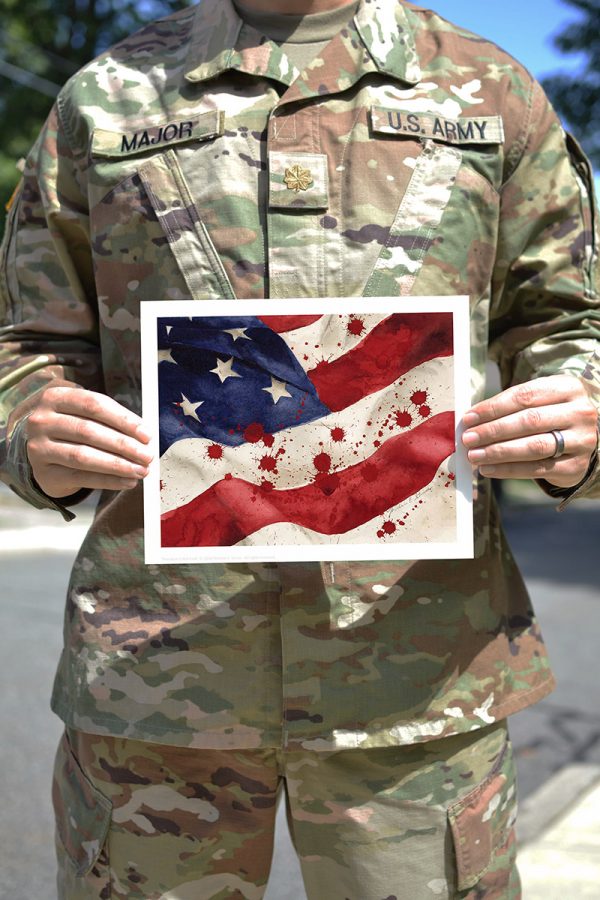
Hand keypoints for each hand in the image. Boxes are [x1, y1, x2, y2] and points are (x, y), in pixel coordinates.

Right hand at [25, 384, 152, 497]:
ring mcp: (39, 448)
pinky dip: (108, 481)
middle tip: (146, 455)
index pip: (94, 404)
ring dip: (117, 465)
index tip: (145, 434)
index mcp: (55, 397)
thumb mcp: (83, 415)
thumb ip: (110, 420)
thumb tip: (143, 436)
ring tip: (140, 470)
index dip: (123, 420)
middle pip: (89, 431)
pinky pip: (81, 478)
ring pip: (83, 456)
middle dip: (123, 445)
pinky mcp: (45, 472)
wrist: (43, 454)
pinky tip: (127, 481)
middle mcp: (42, 421)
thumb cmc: (71, 430)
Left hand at [462, 375, 597, 488]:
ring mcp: (582, 440)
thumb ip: (509, 406)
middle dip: (493, 431)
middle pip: (529, 421)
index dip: (493, 407)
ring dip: (498, 452)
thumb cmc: (550, 415)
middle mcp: (580, 412)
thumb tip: (472, 421)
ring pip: (534, 446)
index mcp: (568, 387)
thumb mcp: (539, 400)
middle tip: (469, 439)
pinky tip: (489, 469)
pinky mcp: (576, 465)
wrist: (580, 439)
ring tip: (474, 455)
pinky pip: (537, 469)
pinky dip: (508, 470)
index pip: (524, 396)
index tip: (469, 418)